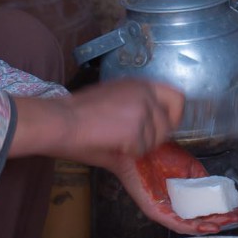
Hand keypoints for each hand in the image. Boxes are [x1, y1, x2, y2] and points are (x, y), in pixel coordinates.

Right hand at [67, 79, 184, 156]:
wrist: (61, 121)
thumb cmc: (78, 113)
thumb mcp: (113, 99)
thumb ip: (136, 106)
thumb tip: (149, 122)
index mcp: (140, 83)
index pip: (176, 96)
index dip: (174, 115)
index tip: (164, 126)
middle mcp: (145, 93)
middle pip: (169, 122)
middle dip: (157, 136)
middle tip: (137, 141)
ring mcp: (142, 110)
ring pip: (155, 140)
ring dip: (139, 146)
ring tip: (115, 140)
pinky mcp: (135, 130)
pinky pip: (141, 150)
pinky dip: (128, 154)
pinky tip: (111, 144)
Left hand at [105, 142, 237, 234]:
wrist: (139, 145)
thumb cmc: (158, 153)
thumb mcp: (189, 165)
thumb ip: (202, 178)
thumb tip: (218, 187)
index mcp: (184, 196)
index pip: (208, 207)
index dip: (227, 210)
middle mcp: (176, 206)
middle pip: (203, 219)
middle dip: (225, 219)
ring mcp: (166, 210)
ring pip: (192, 225)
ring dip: (211, 225)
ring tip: (227, 223)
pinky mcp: (156, 211)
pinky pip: (176, 223)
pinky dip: (193, 227)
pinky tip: (207, 226)